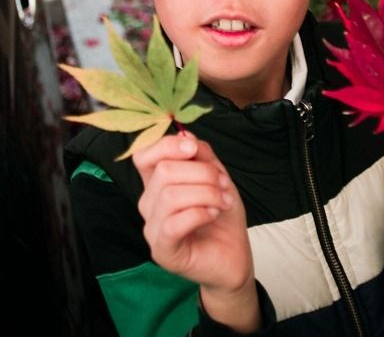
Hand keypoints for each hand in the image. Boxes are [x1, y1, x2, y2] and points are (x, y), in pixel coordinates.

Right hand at [133, 133, 260, 331]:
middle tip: (223, 183)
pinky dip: (200, 212)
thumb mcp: (216, 174)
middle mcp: (149, 203)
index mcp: (158, 182)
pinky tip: (213, 214)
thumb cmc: (222, 213)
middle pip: (164, 171)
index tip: (193, 147)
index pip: (144, 155)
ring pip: (170, 195)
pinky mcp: (162, 250)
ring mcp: (152, 228)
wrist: (234, 254)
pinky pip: (173, 223)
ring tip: (223, 200)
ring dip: (206, 193)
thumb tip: (185, 135)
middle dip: (202, 172)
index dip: (167, 145)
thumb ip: (200, 154)